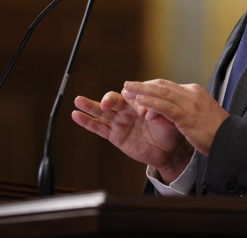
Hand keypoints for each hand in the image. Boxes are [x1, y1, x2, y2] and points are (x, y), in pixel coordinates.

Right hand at [72, 91, 192, 180]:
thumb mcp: (169, 121)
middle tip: (107, 102)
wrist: (168, 151)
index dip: (135, 101)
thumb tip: (151, 111)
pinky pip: (98, 127)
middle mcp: (128, 109)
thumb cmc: (170, 131)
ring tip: (78, 100)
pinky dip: (87, 121)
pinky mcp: (114, 135)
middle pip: (114, 100)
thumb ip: (161, 115)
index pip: (133, 96)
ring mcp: (120, 122)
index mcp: (141, 102)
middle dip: (109, 99)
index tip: (142, 111)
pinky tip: (76, 115)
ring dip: (90, 105)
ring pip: (102, 112)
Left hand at [121, 80, 228, 155]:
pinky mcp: (187, 115)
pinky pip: (164, 106)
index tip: (140, 89)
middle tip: (128, 85)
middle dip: (143, 85)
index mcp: (195, 93)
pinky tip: (139, 102)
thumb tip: (170, 113)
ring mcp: (189, 103)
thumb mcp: (200, 117)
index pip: (169, 86)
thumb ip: (185, 112)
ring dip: (141, 90)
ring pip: (161, 93)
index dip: (152, 87)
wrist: (232, 139)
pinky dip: (150, 102)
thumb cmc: (218, 132)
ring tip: (127, 90)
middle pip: (162, 85)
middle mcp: (191, 93)